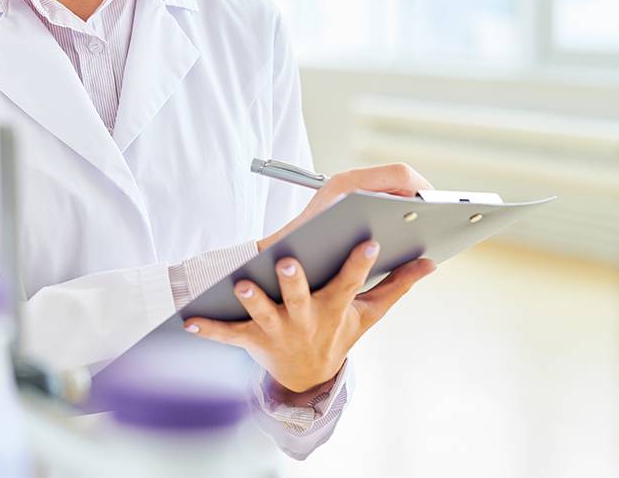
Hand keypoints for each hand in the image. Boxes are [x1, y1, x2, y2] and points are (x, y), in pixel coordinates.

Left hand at [183, 240, 436, 391]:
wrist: (309, 377)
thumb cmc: (339, 333)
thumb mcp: (369, 314)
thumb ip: (397, 286)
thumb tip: (430, 262)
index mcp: (336, 307)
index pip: (351, 282)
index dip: (359, 264)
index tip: (369, 241)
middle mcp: (307, 318)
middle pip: (301, 298)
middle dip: (294, 281)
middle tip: (287, 261)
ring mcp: (279, 329)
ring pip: (264, 313)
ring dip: (252, 300)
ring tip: (239, 284)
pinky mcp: (253, 340)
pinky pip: (228, 335)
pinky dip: (209, 329)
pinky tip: (189, 320)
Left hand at [256, 163, 432, 251]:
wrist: (272, 263)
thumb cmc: (303, 256)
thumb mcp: (346, 256)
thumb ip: (379, 251)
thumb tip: (425, 255)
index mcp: (349, 185)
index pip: (400, 173)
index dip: (426, 189)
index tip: (442, 210)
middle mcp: (348, 182)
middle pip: (399, 180)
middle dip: (423, 199)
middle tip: (441, 221)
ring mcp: (348, 189)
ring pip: (391, 189)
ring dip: (411, 207)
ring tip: (428, 231)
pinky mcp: (347, 199)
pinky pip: (381, 199)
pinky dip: (398, 213)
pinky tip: (407, 237)